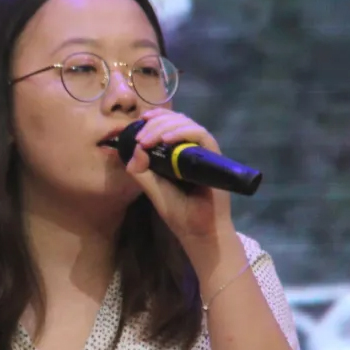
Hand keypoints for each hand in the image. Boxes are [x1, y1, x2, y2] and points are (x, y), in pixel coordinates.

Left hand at [124, 109, 233, 243]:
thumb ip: (141, 170)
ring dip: (165, 127)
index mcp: (178, 152)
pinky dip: (183, 133)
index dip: (156, 118)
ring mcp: (204, 152)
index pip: (169, 124)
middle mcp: (192, 148)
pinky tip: (166, 141)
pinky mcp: (215, 157)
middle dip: (156, 123)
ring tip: (148, 139)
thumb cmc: (178, 211)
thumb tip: (135, 149)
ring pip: (188, 124)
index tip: (139, 121)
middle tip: (141, 137)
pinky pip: (201, 136)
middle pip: (177, 120)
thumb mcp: (152, 188)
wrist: (198, 232)